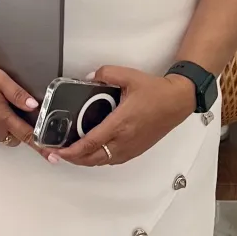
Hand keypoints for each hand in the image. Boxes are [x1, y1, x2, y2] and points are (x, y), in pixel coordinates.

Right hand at [0, 56, 46, 155]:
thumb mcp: (1, 79)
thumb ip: (18, 94)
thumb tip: (34, 105)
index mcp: (2, 117)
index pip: (27, 136)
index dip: (41, 146)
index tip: (52, 157)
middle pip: (13, 138)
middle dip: (19, 130)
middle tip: (18, 113)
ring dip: (4, 127)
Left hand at [51, 67, 192, 167]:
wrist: (177, 101)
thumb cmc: (156, 92)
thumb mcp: (129, 76)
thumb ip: (106, 73)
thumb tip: (91, 77)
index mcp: (120, 123)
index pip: (90, 143)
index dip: (72, 150)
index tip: (59, 150)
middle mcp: (124, 139)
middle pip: (93, 158)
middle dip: (73, 158)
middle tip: (59, 153)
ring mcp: (131, 147)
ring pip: (102, 162)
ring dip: (85, 160)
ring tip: (73, 153)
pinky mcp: (136, 149)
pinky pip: (113, 160)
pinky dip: (99, 159)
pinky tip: (93, 152)